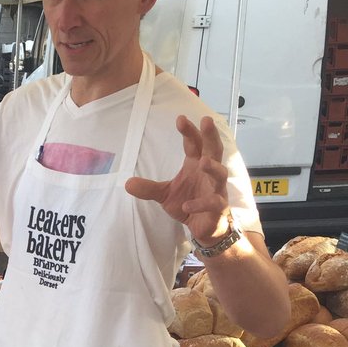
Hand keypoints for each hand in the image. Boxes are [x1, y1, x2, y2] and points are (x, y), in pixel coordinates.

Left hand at [125, 115, 230, 244]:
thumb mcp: (165, 195)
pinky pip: (213, 203)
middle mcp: (208, 173)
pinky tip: (187, 206)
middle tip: (207, 120)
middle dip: (211, 136)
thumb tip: (127, 183)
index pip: (194, 144)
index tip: (180, 118)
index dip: (189, 132)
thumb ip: (149, 188)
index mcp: (196, 164)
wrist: (203, 227)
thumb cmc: (188, 203)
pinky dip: (201, 204)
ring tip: (202, 163)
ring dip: (212, 168)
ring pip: (220, 174)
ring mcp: (216, 189)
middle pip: (214, 150)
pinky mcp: (218, 207)